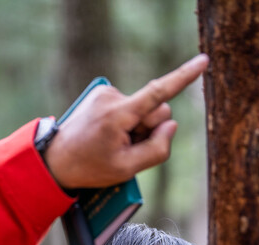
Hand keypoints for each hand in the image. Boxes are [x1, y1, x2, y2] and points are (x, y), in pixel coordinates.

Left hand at [44, 54, 208, 189]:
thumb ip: (157, 150)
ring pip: (142, 110)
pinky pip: (129, 108)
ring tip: (114, 145)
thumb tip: (171, 124)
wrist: (56, 160)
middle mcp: (113, 96)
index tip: (203, 62)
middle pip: (156, 110)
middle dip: (150, 130)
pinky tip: (108, 137)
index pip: (158, 94)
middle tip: (128, 150)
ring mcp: (106, 93)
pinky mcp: (103, 94)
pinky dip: (125, 123)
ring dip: (136, 129)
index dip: (183, 78)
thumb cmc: (91, 168)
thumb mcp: (127, 169)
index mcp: (119, 115)